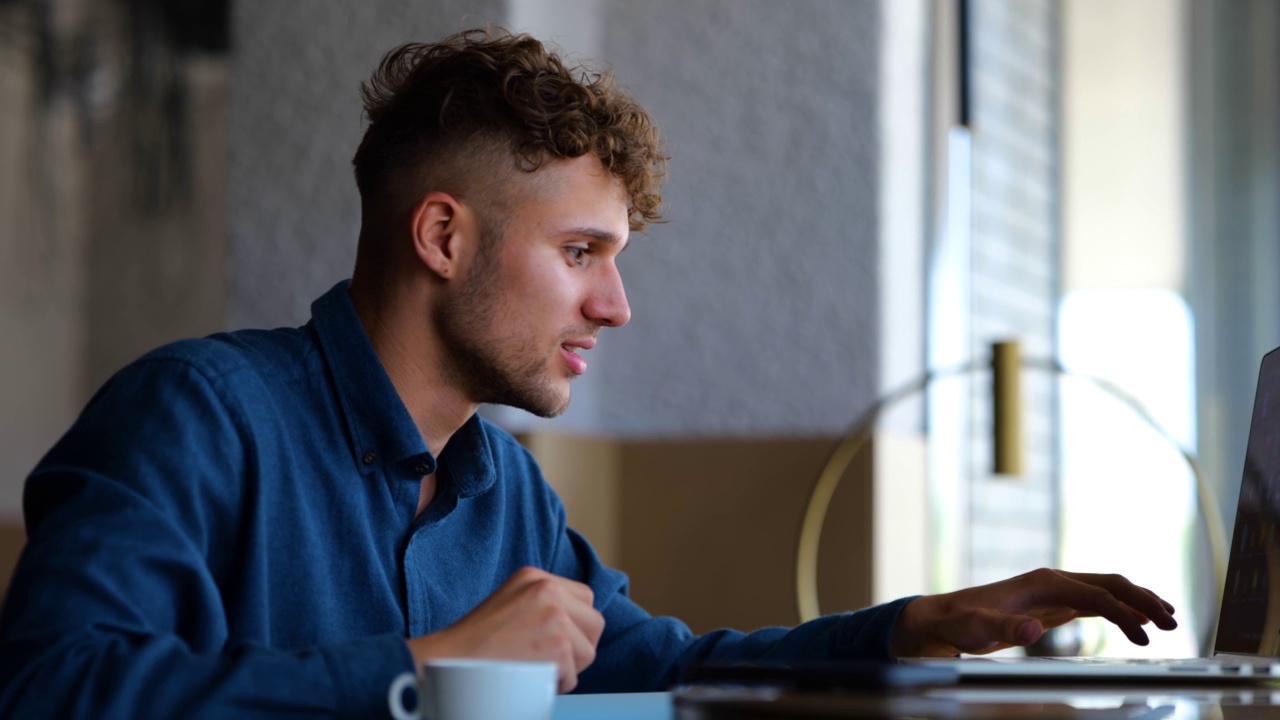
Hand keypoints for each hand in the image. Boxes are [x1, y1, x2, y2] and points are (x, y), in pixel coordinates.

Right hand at [405, 567, 603, 692]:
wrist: (448, 661)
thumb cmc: (474, 640)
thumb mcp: (510, 601)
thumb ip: (541, 602)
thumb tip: (577, 622)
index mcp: (536, 576)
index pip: (585, 597)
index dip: (576, 624)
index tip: (558, 639)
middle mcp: (548, 589)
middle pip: (594, 622)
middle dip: (580, 646)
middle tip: (552, 658)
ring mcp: (555, 616)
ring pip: (588, 651)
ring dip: (568, 667)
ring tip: (536, 667)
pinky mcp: (558, 646)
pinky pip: (574, 675)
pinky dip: (555, 685)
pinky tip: (530, 677)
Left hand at [890, 568, 1177, 656]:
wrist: (945, 617)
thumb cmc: (961, 622)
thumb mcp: (978, 628)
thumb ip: (1004, 627)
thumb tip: (1032, 630)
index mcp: (1043, 582)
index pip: (1095, 594)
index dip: (1123, 612)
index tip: (1147, 633)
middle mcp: (1053, 580)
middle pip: (1110, 583)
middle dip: (1142, 599)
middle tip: (1172, 622)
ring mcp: (1055, 590)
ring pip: (1107, 590)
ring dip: (1138, 602)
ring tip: (1167, 621)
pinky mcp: (1053, 604)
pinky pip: (1096, 602)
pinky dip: (1121, 610)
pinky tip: (1138, 623)